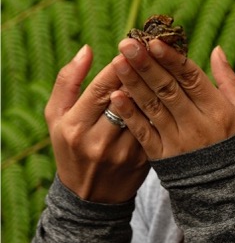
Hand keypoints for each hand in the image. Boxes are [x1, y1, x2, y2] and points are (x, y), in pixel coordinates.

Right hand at [45, 45, 149, 202]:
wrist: (90, 196)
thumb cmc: (70, 147)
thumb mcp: (57, 116)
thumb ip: (68, 81)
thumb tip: (87, 49)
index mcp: (76, 126)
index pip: (101, 89)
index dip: (119, 66)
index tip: (132, 46)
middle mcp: (100, 140)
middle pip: (128, 98)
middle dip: (141, 71)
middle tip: (154, 50)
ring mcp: (124, 152)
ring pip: (146, 111)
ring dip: (156, 87)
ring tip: (164, 65)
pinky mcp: (143, 159)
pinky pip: (155, 126)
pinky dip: (162, 107)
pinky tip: (169, 90)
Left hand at [109, 39, 234, 159]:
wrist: (230, 189)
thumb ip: (229, 81)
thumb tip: (216, 50)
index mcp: (218, 110)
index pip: (191, 78)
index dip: (172, 59)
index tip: (154, 41)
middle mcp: (198, 125)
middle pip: (168, 89)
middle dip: (146, 65)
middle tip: (127, 43)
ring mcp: (179, 142)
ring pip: (153, 107)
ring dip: (133, 84)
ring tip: (118, 62)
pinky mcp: (164, 157)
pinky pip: (143, 133)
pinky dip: (129, 115)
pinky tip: (115, 97)